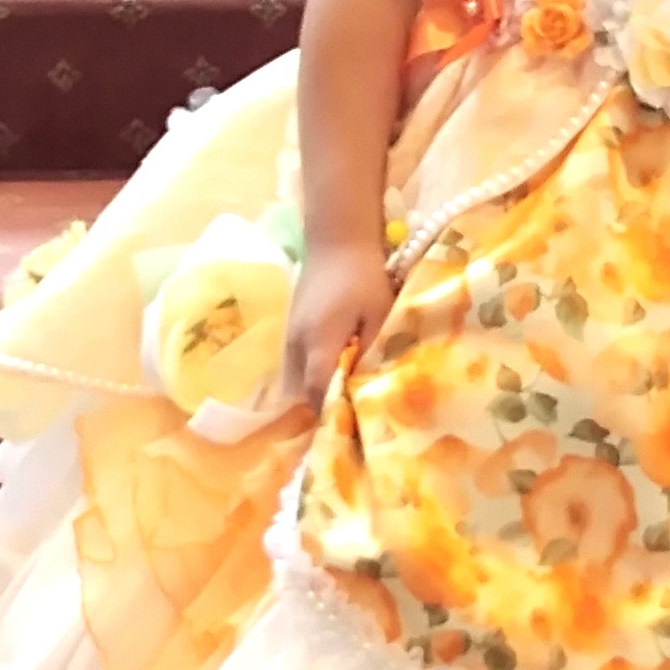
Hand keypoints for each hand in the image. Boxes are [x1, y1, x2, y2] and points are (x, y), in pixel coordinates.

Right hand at [284, 236, 393, 406]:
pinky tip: (334, 376)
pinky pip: (297, 364)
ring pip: (296, 380)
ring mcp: (290, 335)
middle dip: (322, 408)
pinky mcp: (292, 328)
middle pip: (302, 391)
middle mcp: (296, 343)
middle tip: (349, 421)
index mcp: (318, 341)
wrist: (337, 238)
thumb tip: (373, 386)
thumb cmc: (364, 274)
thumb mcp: (380, 312)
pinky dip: (311, 376)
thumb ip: (375, 350)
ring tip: (342, 402)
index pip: (318, 391)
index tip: (350, 431)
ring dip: (315, 392)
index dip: (331, 414)